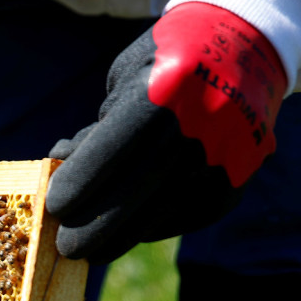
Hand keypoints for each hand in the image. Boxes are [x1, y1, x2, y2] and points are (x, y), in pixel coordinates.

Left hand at [46, 3, 287, 262]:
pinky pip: (182, 219)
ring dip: (119, 238)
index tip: (54, 204)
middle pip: (135, 194)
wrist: (247, 52)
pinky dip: (150, 228)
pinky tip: (130, 229)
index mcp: (168, 89)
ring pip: (159, 216)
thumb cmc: (166, 64)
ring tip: (91, 248)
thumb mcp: (128, 79)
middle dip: (94, 228)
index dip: (79, 182)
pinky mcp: (233, 186)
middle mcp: (202, 127)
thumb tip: (63, 167)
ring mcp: (224, 161)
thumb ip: (99, 127)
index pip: (113, 150)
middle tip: (66, 247)